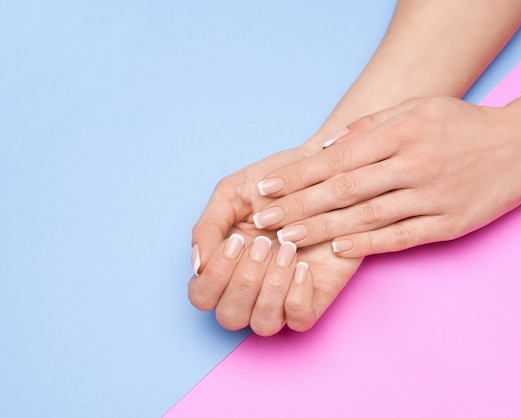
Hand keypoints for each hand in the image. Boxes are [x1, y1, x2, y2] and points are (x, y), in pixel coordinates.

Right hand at [188, 145, 361, 335]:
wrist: (323, 174)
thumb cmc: (275, 185)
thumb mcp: (232, 193)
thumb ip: (208, 226)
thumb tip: (196, 264)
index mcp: (224, 267)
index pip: (202, 296)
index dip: (215, 275)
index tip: (237, 240)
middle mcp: (250, 289)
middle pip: (229, 316)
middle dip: (244, 281)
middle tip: (263, 242)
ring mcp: (282, 297)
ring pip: (263, 324)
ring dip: (270, 288)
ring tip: (287, 249)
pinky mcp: (315, 297)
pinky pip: (299, 321)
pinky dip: (297, 295)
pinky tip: (304, 265)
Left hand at [253, 97, 520, 256]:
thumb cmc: (462, 124)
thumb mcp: (418, 109)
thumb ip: (371, 126)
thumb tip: (327, 147)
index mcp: (402, 132)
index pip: (338, 157)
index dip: (298, 175)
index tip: (267, 188)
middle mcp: (414, 163)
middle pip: (345, 189)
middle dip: (298, 205)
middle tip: (262, 221)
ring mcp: (432, 196)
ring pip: (367, 216)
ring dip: (322, 228)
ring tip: (287, 238)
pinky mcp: (449, 224)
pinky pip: (400, 237)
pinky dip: (367, 244)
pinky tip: (337, 249)